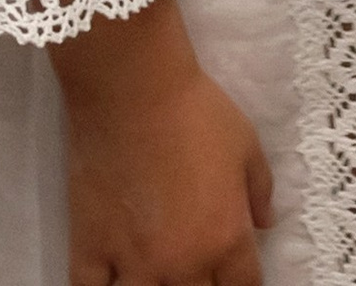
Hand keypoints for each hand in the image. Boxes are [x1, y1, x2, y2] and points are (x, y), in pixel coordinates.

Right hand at [52, 0, 274, 285]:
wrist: (132, 88)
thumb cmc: (195, 109)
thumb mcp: (246, 143)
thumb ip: (260, 189)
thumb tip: (266, 221)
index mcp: (224, 241)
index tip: (234, 276)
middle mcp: (180, 264)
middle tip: (193, 269)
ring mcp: (132, 263)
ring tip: (155, 276)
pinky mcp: (90, 249)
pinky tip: (109, 282)